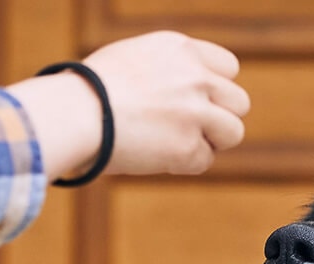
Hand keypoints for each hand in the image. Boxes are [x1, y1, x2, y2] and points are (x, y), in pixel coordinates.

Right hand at [8, 31, 248, 179]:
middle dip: (219, 117)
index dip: (216, 88)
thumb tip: (178, 94)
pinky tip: (155, 156)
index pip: (229, 67)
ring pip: (233, 132)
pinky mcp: (187, 146)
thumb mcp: (130, 59)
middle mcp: (195, 77)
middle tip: (191, 129)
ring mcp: (195, 112)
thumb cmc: (87, 90)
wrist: (74, 113)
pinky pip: (203, 160)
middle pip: (239, 101)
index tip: (199, 101)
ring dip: (210, 142)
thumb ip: (164, 69)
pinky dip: (183, 163)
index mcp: (182, 49)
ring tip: (177, 144)